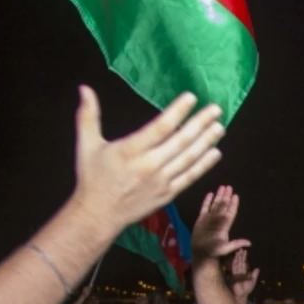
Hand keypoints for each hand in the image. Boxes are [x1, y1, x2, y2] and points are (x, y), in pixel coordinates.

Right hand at [71, 87, 223, 231]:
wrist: (99, 214)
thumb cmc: (93, 178)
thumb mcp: (86, 145)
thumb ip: (87, 116)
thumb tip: (84, 88)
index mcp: (130, 151)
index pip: (160, 128)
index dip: (177, 112)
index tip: (191, 98)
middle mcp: (149, 166)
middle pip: (180, 142)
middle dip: (200, 124)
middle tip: (216, 110)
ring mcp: (161, 182)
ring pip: (189, 159)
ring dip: (206, 142)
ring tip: (220, 127)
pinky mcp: (168, 194)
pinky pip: (190, 177)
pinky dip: (204, 165)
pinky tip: (216, 153)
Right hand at [192, 185, 251, 260]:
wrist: (201, 254)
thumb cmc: (213, 252)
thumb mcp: (226, 248)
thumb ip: (236, 244)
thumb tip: (249, 243)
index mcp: (224, 226)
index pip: (230, 212)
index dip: (233, 204)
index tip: (236, 195)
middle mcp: (218, 221)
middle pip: (223, 206)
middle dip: (226, 196)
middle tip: (229, 187)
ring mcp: (209, 219)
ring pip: (215, 205)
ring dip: (218, 196)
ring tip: (222, 187)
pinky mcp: (201, 220)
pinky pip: (205, 208)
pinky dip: (207, 201)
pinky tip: (210, 194)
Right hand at [229, 248, 258, 297]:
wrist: (239, 297)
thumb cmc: (245, 291)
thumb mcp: (252, 283)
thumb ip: (254, 276)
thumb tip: (257, 268)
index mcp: (243, 273)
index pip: (243, 263)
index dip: (244, 257)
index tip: (244, 251)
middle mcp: (238, 272)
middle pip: (239, 262)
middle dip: (239, 255)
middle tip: (240, 248)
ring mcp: (234, 273)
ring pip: (236, 263)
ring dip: (236, 257)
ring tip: (237, 251)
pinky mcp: (231, 276)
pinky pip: (232, 268)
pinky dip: (232, 263)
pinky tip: (232, 258)